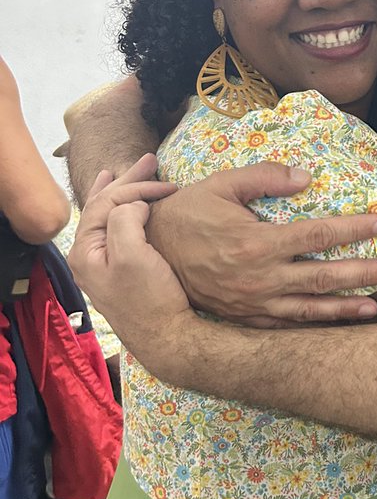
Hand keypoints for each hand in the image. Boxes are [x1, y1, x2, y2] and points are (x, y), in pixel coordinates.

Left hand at [68, 154, 195, 369]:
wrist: (169, 338)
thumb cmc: (150, 298)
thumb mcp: (132, 254)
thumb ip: (124, 219)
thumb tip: (134, 206)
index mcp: (85, 251)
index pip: (105, 203)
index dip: (134, 189)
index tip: (166, 187)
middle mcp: (89, 257)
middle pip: (104, 206)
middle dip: (126, 180)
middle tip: (148, 160)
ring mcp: (105, 265)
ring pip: (111, 217)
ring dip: (125, 193)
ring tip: (126, 172)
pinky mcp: (122, 272)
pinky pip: (120, 231)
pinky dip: (128, 212)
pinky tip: (132, 207)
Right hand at [144, 161, 376, 327]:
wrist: (148, 256)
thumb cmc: (188, 213)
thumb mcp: (221, 184)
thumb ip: (264, 177)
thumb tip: (306, 177)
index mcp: (257, 242)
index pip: (317, 235)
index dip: (352, 229)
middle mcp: (260, 278)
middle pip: (324, 278)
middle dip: (364, 274)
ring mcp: (254, 304)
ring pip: (310, 309)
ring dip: (347, 308)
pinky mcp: (246, 319)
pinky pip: (288, 327)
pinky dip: (316, 327)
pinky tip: (338, 324)